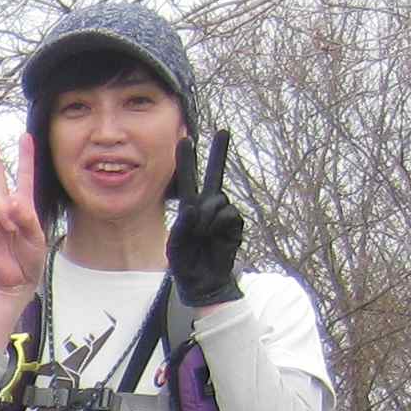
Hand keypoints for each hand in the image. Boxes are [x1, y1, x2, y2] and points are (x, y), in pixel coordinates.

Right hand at [0, 130, 49, 298]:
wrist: (16, 279)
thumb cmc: (29, 257)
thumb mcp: (37, 236)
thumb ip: (26, 217)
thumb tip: (10, 202)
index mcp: (24, 203)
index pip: (24, 174)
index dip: (25, 155)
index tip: (24, 136)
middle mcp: (6, 205)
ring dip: (3, 209)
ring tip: (11, 227)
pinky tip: (1, 229)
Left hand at [166, 136, 244, 309]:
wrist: (205, 280)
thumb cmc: (187, 263)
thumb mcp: (176, 245)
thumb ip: (183, 225)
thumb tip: (194, 207)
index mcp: (191, 207)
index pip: (188, 180)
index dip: (186, 160)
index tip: (185, 138)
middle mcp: (208, 206)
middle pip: (214, 175)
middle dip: (219, 153)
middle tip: (223, 130)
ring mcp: (223, 214)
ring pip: (217, 200)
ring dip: (206, 217)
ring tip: (201, 234)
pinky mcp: (235, 224)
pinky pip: (228, 214)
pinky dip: (218, 224)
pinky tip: (214, 236)